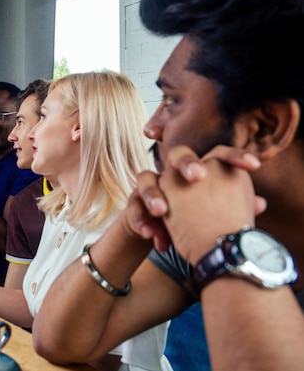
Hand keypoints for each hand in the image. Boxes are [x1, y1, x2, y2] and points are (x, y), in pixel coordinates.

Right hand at [115, 145, 264, 252]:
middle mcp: (170, 173)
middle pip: (177, 155)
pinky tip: (155, 239)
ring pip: (144, 180)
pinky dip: (143, 223)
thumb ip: (231, 205)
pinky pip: (133, 210)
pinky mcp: (133, 206)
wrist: (155, 233)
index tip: (255, 166)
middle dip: (187, 163)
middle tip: (197, 177)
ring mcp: (148, 188)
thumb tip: (261, 203)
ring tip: (160, 210)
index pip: (215, 154)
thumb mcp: (210, 214)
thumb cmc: (189, 220)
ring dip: (153, 195)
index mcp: (195, 171)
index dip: (234, 156)